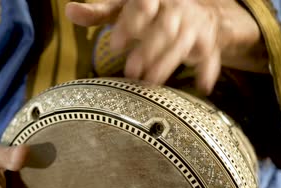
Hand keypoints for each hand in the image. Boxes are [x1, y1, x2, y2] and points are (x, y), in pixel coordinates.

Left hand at [66, 0, 267, 93]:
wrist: (195, 8)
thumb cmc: (150, 9)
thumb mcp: (124, 6)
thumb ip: (99, 11)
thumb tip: (70, 11)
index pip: (143, 5)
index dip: (130, 24)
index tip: (114, 45)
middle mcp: (177, 7)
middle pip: (165, 28)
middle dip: (148, 50)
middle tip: (131, 71)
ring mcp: (194, 24)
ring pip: (184, 43)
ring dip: (168, 63)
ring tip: (150, 82)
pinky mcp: (207, 41)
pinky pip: (210, 56)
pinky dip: (208, 70)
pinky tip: (203, 86)